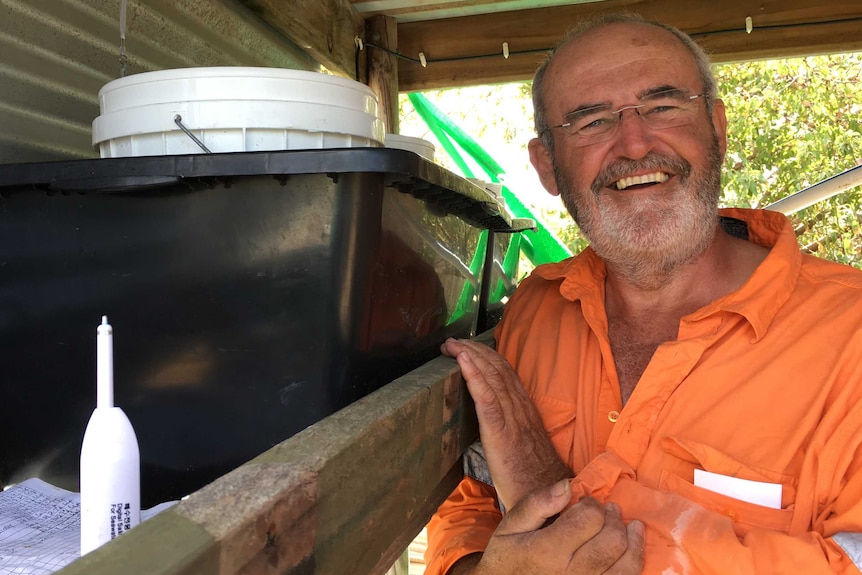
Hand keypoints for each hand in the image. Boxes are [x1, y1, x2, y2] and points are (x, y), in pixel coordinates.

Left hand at [442, 338, 570, 508]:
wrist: (548, 499)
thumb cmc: (534, 477)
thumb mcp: (524, 444)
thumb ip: (512, 427)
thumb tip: (494, 420)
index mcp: (524, 410)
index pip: (506, 373)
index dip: (486, 356)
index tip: (467, 347)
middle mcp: (520, 408)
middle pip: (497, 369)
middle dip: (473, 350)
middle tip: (452, 341)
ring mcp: (511, 419)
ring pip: (492, 377)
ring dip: (470, 356)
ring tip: (452, 345)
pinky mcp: (501, 433)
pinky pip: (487, 399)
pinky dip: (474, 376)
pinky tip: (461, 361)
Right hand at [464, 480, 643, 574]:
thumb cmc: (509, 557)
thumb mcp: (510, 526)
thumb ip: (536, 504)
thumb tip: (567, 486)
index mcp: (548, 551)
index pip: (589, 519)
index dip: (593, 504)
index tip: (586, 502)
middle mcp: (571, 574)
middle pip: (612, 541)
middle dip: (615, 519)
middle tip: (610, 510)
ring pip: (626, 566)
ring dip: (633, 542)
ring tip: (632, 528)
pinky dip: (633, 564)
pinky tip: (630, 551)